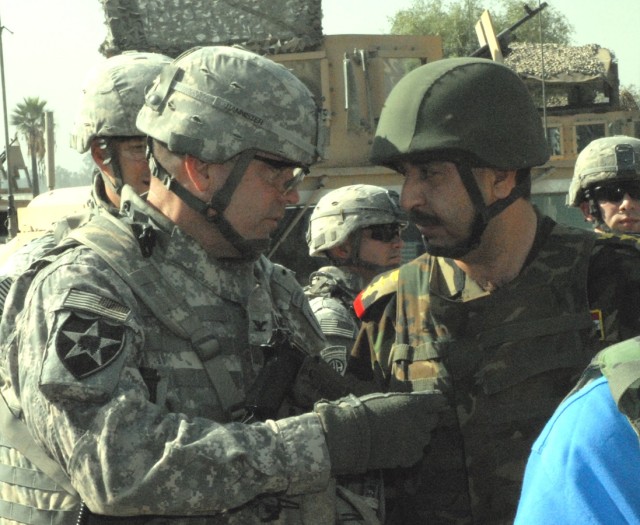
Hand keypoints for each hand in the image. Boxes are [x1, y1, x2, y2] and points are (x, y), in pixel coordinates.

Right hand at [314, 391, 446, 474]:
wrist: (353, 436)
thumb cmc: (366, 410)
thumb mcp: (388, 398)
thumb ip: (408, 401)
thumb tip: (422, 401)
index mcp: (415, 404)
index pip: (437, 401)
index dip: (436, 402)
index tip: (436, 403)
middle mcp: (421, 422)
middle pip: (433, 420)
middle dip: (425, 419)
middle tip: (409, 420)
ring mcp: (418, 442)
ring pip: (425, 438)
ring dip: (417, 435)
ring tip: (400, 435)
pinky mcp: (411, 458)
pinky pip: (417, 453)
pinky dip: (410, 451)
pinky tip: (396, 447)